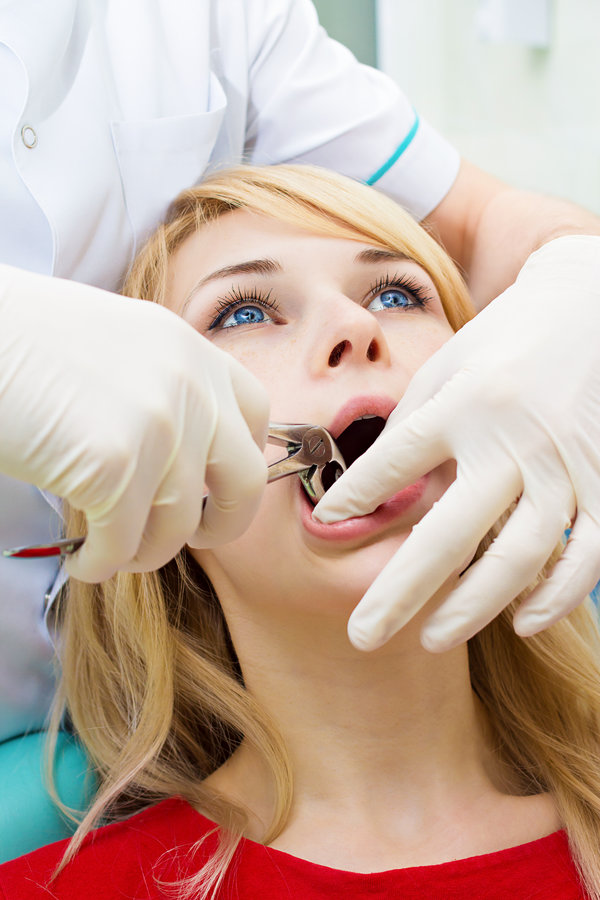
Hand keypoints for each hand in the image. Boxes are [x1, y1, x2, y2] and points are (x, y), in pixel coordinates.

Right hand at [0, 265, 268, 581]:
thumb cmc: (23, 342)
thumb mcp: (118, 346)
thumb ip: (163, 388)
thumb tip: (184, 457)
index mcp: (191, 351)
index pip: (255, 413)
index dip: (244, 460)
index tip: (219, 488)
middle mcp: (189, 386)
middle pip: (244, 481)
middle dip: (224, 524)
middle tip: (193, 538)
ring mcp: (158, 425)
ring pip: (177, 527)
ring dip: (145, 552)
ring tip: (112, 551)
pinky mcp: (114, 465)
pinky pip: (123, 544)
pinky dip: (103, 564)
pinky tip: (84, 560)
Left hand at [313, 236, 599, 651]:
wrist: (591, 307)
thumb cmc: (507, 341)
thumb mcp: (449, 367)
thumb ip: (416, 428)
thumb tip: (380, 492)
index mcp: (465, 404)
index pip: (397, 461)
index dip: (357, 496)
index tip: (324, 525)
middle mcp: (512, 440)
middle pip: (449, 533)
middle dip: (401, 592)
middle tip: (363, 635)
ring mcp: (564, 467)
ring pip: (517, 559)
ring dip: (472, 607)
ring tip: (432, 638)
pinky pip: (584, 556)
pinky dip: (554, 597)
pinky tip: (521, 621)